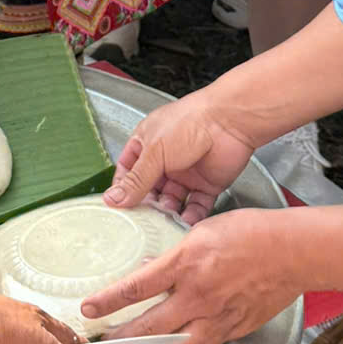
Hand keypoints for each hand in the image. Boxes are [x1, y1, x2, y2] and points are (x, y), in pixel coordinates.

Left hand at [80, 207, 304, 343]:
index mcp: (186, 263)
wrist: (294, 251)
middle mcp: (198, 294)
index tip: (88, 309)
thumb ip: (175, 257)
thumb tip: (151, 271)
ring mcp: (217, 316)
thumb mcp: (202, 232)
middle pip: (148, 327)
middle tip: (105, 339)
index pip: (135, 288)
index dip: (107, 302)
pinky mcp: (233, 330)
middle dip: (122, 336)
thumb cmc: (251, 232)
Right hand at [107, 93, 259, 223]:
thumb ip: (136, 180)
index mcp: (147, 144)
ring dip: (168, 213)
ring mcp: (186, 173)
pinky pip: (196, 206)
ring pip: (172, 201)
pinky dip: (191, 216)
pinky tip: (186, 223)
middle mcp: (166, 160)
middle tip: (143, 221)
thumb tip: (112, 198)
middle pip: (150, 191)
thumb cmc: (191, 122)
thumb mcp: (154, 152)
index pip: (128, 172)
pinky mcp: (207, 184)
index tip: (119, 208)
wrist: (230, 121)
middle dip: (147, 206)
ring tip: (165, 222)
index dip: (123, 190)